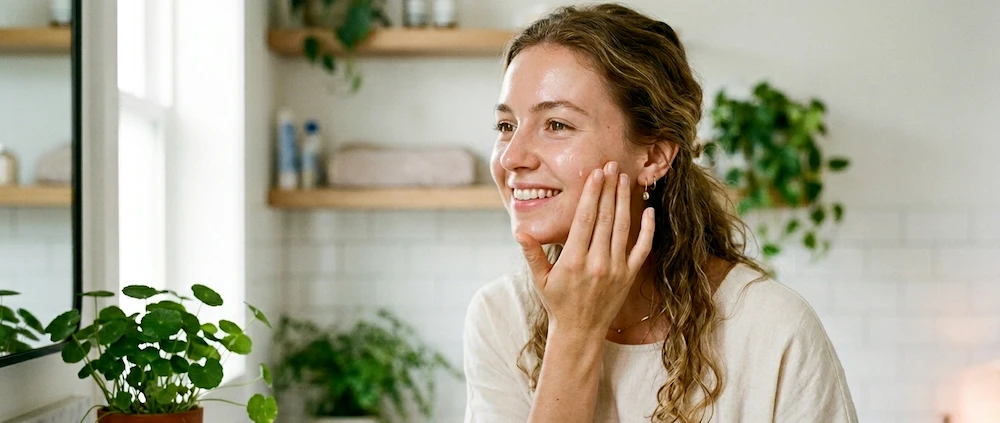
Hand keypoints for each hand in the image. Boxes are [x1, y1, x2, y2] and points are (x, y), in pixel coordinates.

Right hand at [516, 161, 654, 337]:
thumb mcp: (540, 279)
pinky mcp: (629, 276)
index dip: (591, 194)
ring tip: (625, 179)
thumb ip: (532, 253)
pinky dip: (647, 229)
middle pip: (606, 218)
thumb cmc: (557, 301)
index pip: (585, 219)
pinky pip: (642, 248)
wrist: (580, 331)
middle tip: (611, 166)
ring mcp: (616, 269)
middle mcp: (597, 263)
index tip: (595, 174)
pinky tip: (648, 210)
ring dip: (625, 201)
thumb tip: (519, 231)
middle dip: (609, 189)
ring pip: (623, 228)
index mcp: (573, 260)